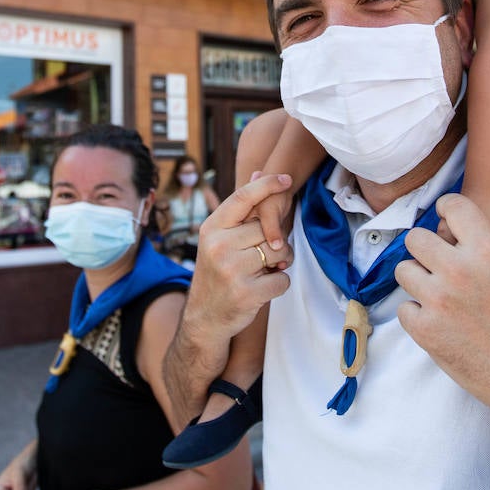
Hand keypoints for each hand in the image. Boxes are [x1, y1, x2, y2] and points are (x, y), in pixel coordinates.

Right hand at [186, 172, 296, 344]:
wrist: (204, 319)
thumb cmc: (217, 274)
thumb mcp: (219, 240)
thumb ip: (240, 211)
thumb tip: (257, 171)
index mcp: (211, 229)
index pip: (242, 197)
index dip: (267, 184)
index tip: (286, 178)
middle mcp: (218, 246)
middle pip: (268, 229)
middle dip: (276, 241)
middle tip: (267, 255)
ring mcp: (231, 270)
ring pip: (280, 251)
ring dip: (282, 261)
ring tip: (266, 269)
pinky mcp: (247, 293)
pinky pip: (282, 279)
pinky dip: (279, 284)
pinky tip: (263, 289)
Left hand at [396, 194, 489, 424]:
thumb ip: (483, 255)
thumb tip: (452, 242)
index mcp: (488, 251)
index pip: (453, 206)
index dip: (445, 209)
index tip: (443, 217)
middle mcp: (459, 270)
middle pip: (415, 238)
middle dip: (424, 250)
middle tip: (435, 265)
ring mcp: (438, 300)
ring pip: (403, 271)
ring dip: (417, 282)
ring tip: (438, 297)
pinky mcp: (426, 331)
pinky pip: (404, 310)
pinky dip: (417, 317)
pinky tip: (439, 325)